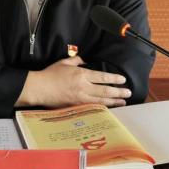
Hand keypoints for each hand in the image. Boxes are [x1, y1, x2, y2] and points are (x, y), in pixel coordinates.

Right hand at [15, 56, 130, 107]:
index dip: (114, 79)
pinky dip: (102, 108)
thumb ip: (76, 60)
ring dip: (113, 101)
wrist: (39, 88)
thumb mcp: (63, 62)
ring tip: (123, 102)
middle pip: (105, 90)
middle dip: (118, 92)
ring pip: (101, 100)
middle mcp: (83, 87)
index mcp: (81, 74)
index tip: (122, 80)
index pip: (102, 77)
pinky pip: (92, 107)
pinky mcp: (75, 107)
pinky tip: (108, 108)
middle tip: (128, 93)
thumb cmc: (50, 74)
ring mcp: (80, 98)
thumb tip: (84, 60)